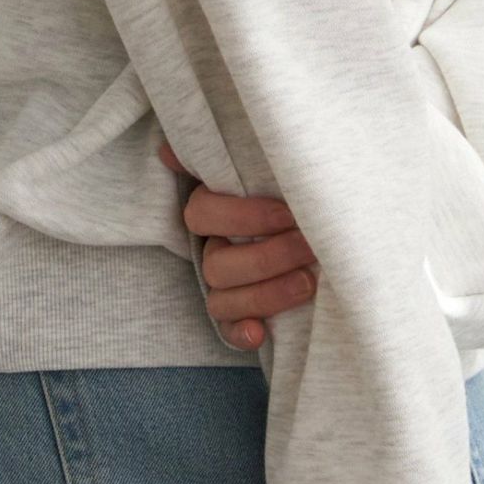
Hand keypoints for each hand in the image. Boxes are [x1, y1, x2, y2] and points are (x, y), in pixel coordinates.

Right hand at [158, 140, 318, 350]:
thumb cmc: (285, 191)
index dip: (245, 217)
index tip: (288, 213)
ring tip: (309, 281)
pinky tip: (261, 333)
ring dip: (266, 294)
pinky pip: (226, 332)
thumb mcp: (262, 168)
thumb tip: (168, 149)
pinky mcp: (238, 317)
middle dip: (268, 256)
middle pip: (217, 265)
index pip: (203, 214)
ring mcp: (223, 287)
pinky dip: (241, 334)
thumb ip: (224, 154)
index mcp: (210, 212)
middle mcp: (212, 250)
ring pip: (222, 299)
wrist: (315, 223)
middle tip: (309, 244)